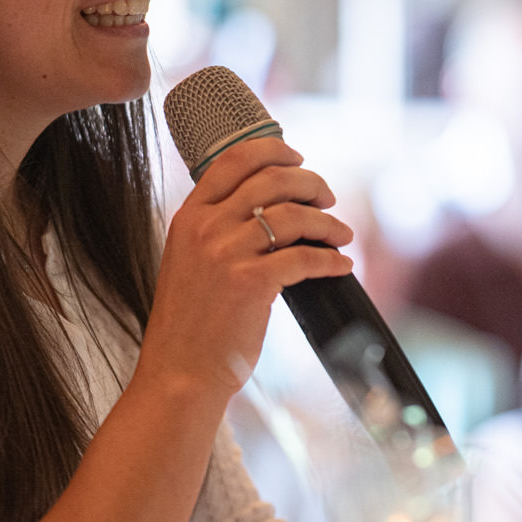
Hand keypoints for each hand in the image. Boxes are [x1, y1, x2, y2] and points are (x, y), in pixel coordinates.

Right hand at [141, 137, 354, 398]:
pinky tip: (341, 266)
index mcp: (189, 217)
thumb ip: (216, 229)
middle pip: (272, 179)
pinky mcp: (251, 283)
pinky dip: (331, 259)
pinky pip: (305, 258)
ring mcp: (227, 254)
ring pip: (293, 215)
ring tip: (341, 234)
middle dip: (311, 183)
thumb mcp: (189, 260)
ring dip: (327, 222)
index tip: (298, 159)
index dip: (274, 150)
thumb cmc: (190, 322)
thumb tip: (268, 208)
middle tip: (327, 198)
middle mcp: (205, 228)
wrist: (179, 370)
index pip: (234, 159)